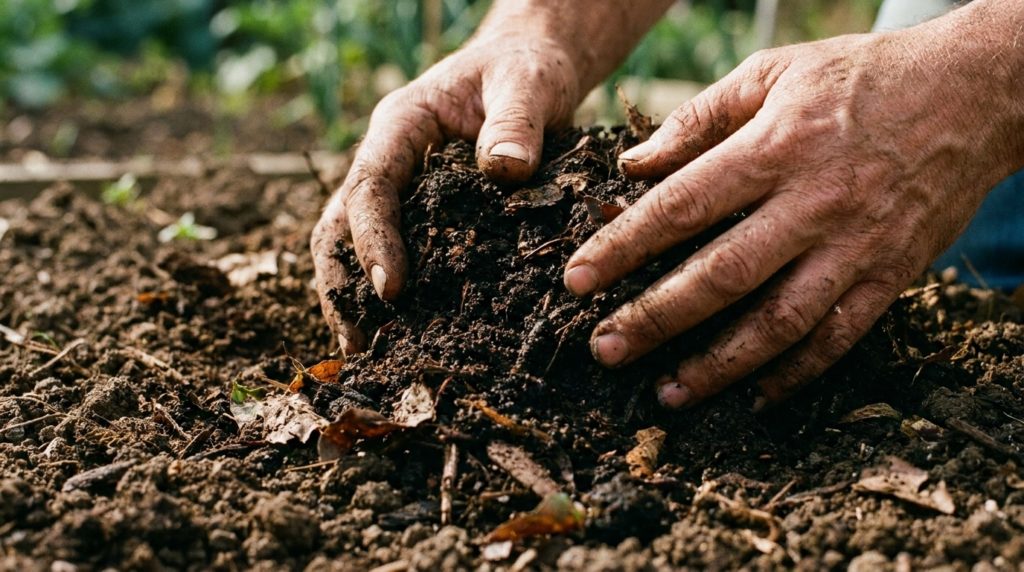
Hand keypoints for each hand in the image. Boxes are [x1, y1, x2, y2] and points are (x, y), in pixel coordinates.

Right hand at [311, 31, 580, 352]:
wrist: (529, 66)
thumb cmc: (526, 70)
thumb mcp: (529, 85)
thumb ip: (516, 124)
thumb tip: (502, 170)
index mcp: (401, 125)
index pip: (370, 186)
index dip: (374, 241)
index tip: (392, 291)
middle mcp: (388, 158)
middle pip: (341, 223)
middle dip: (342, 284)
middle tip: (360, 342)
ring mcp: (399, 185)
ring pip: (352, 243)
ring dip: (351, 296)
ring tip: (367, 352)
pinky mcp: (418, 209)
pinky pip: (390, 251)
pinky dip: (382, 292)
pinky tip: (398, 333)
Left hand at [563, 8, 1023, 408]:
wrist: (974, 91)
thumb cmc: (860, 78)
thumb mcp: (774, 72)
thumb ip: (698, 118)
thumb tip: (633, 167)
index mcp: (775, 147)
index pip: (682, 206)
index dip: (624, 248)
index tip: (577, 281)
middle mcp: (814, 202)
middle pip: (722, 274)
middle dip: (655, 318)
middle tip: (605, 350)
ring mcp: (856, 245)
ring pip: (780, 321)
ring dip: (720, 364)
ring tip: (668, 392)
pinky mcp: (891, 274)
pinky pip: (841, 337)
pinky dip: (797, 373)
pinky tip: (756, 395)